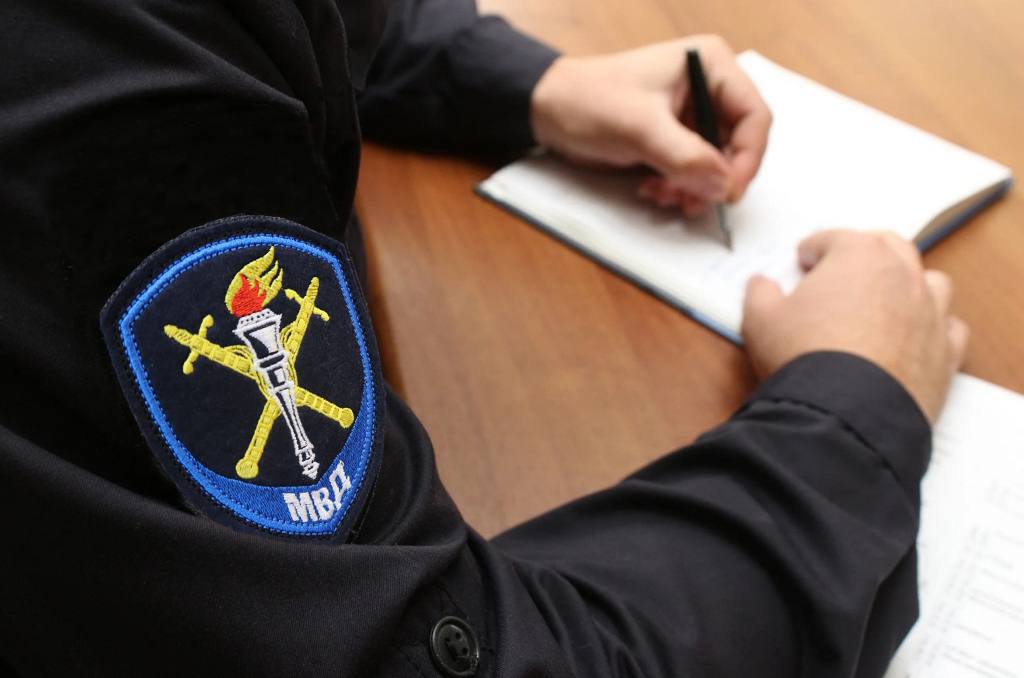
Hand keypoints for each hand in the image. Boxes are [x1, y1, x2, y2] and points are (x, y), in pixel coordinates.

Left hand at [529, 35, 770, 216]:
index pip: (754, 116)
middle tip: (689, 200)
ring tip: (663, 195)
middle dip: (714, 178)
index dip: (747, 157)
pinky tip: (653, 189)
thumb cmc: (589, 100)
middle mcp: (707, 86)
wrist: (547, 111)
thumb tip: (724, 185)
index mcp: (711, 64)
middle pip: (737, 145)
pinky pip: (693, 171)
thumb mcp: (641, 128)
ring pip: (715, 164)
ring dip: (693, 188)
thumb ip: (687, 157)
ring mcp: (691, 114)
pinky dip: (679, 187)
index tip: (728, 190)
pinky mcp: (674, 138)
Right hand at [741, 230, 968, 422]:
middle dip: (865, 253)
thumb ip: (759, 293)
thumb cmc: (805, 358)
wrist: (845, 412)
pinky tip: (913, 336)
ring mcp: (930, 312)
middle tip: (843, 271)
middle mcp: (902, 275)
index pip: (833, 238)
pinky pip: (948, 327)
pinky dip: (932, 327)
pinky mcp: (945, 351)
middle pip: (889, 247)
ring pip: (929, 281)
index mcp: (858, 256)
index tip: (803, 261)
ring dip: (908, 284)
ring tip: (885, 300)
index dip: (813, 249)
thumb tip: (761, 285)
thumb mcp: (760, 319)